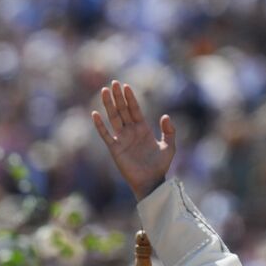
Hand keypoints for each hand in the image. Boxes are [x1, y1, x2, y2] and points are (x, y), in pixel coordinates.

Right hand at [91, 81, 175, 199]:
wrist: (152, 182)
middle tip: (114, 82)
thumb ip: (169, 131)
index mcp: (143, 129)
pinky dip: (99, 125)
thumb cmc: (160, 165)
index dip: (131, 98)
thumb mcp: (170, 146)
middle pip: (123, 110)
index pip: (135, 109)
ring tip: (104, 91)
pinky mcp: (115, 149)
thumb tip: (165, 115)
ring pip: (113, 118)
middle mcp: (131, 131)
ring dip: (109, 105)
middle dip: (118, 97)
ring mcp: (122, 139)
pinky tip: (94, 114)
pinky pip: (105, 135)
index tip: (126, 86)